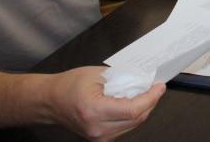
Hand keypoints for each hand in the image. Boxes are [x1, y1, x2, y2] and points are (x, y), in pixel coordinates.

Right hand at [47, 66, 164, 140]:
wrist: (50, 101)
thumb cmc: (69, 85)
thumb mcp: (98, 74)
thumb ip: (123, 78)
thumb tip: (144, 80)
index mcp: (94, 110)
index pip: (133, 110)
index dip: (151, 98)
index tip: (160, 86)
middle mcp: (97, 128)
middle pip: (136, 119)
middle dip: (150, 102)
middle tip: (156, 87)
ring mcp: (99, 137)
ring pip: (132, 125)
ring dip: (143, 109)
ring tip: (146, 93)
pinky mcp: (100, 138)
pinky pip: (124, 127)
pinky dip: (133, 115)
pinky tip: (134, 103)